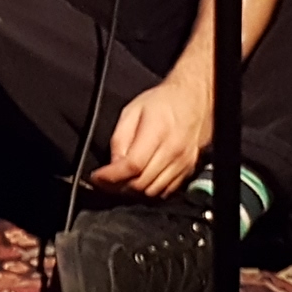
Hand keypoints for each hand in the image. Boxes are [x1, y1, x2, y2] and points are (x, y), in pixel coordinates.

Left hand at [91, 70, 208, 199]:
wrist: (195, 99)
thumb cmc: (164, 102)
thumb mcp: (132, 111)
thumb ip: (120, 139)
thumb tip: (112, 165)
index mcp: (158, 131)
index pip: (132, 165)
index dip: (111, 177)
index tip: (97, 178)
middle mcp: (173, 150)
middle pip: (141, 183)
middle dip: (118, 187)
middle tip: (105, 182)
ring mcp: (183, 162)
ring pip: (152, 192)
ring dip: (133, 191)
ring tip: (121, 181)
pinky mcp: (188, 170)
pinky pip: (165, 191)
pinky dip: (150, 191)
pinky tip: (140, 180)